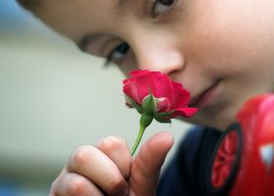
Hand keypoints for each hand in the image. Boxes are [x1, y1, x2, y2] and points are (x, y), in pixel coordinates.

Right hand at [49, 132, 173, 195]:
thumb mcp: (142, 186)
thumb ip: (150, 162)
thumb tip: (168, 136)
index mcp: (105, 155)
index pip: (111, 143)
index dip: (124, 165)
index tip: (129, 182)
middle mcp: (82, 163)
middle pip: (86, 153)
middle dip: (109, 178)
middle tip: (118, 195)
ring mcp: (64, 180)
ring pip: (74, 176)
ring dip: (97, 194)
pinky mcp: (53, 195)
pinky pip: (69, 191)